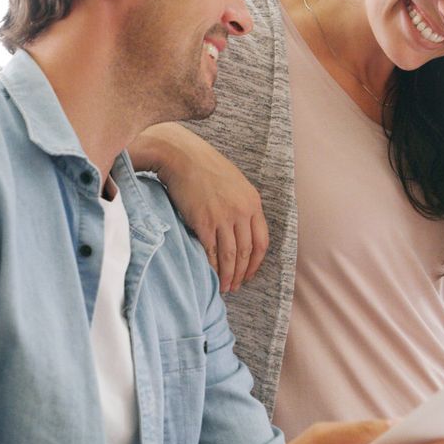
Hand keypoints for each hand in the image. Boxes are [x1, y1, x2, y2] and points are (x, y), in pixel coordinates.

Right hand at [136, 123, 268, 292]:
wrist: (181, 156)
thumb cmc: (205, 167)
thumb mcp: (235, 183)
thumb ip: (242, 205)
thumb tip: (241, 230)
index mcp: (253, 202)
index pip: (262, 241)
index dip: (256, 262)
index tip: (249, 273)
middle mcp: (242, 211)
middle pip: (247, 252)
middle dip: (242, 273)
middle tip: (236, 286)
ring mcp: (223, 217)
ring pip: (231, 255)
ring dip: (228, 275)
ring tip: (225, 287)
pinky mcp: (204, 222)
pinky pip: (212, 251)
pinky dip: (213, 267)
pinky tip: (211, 275)